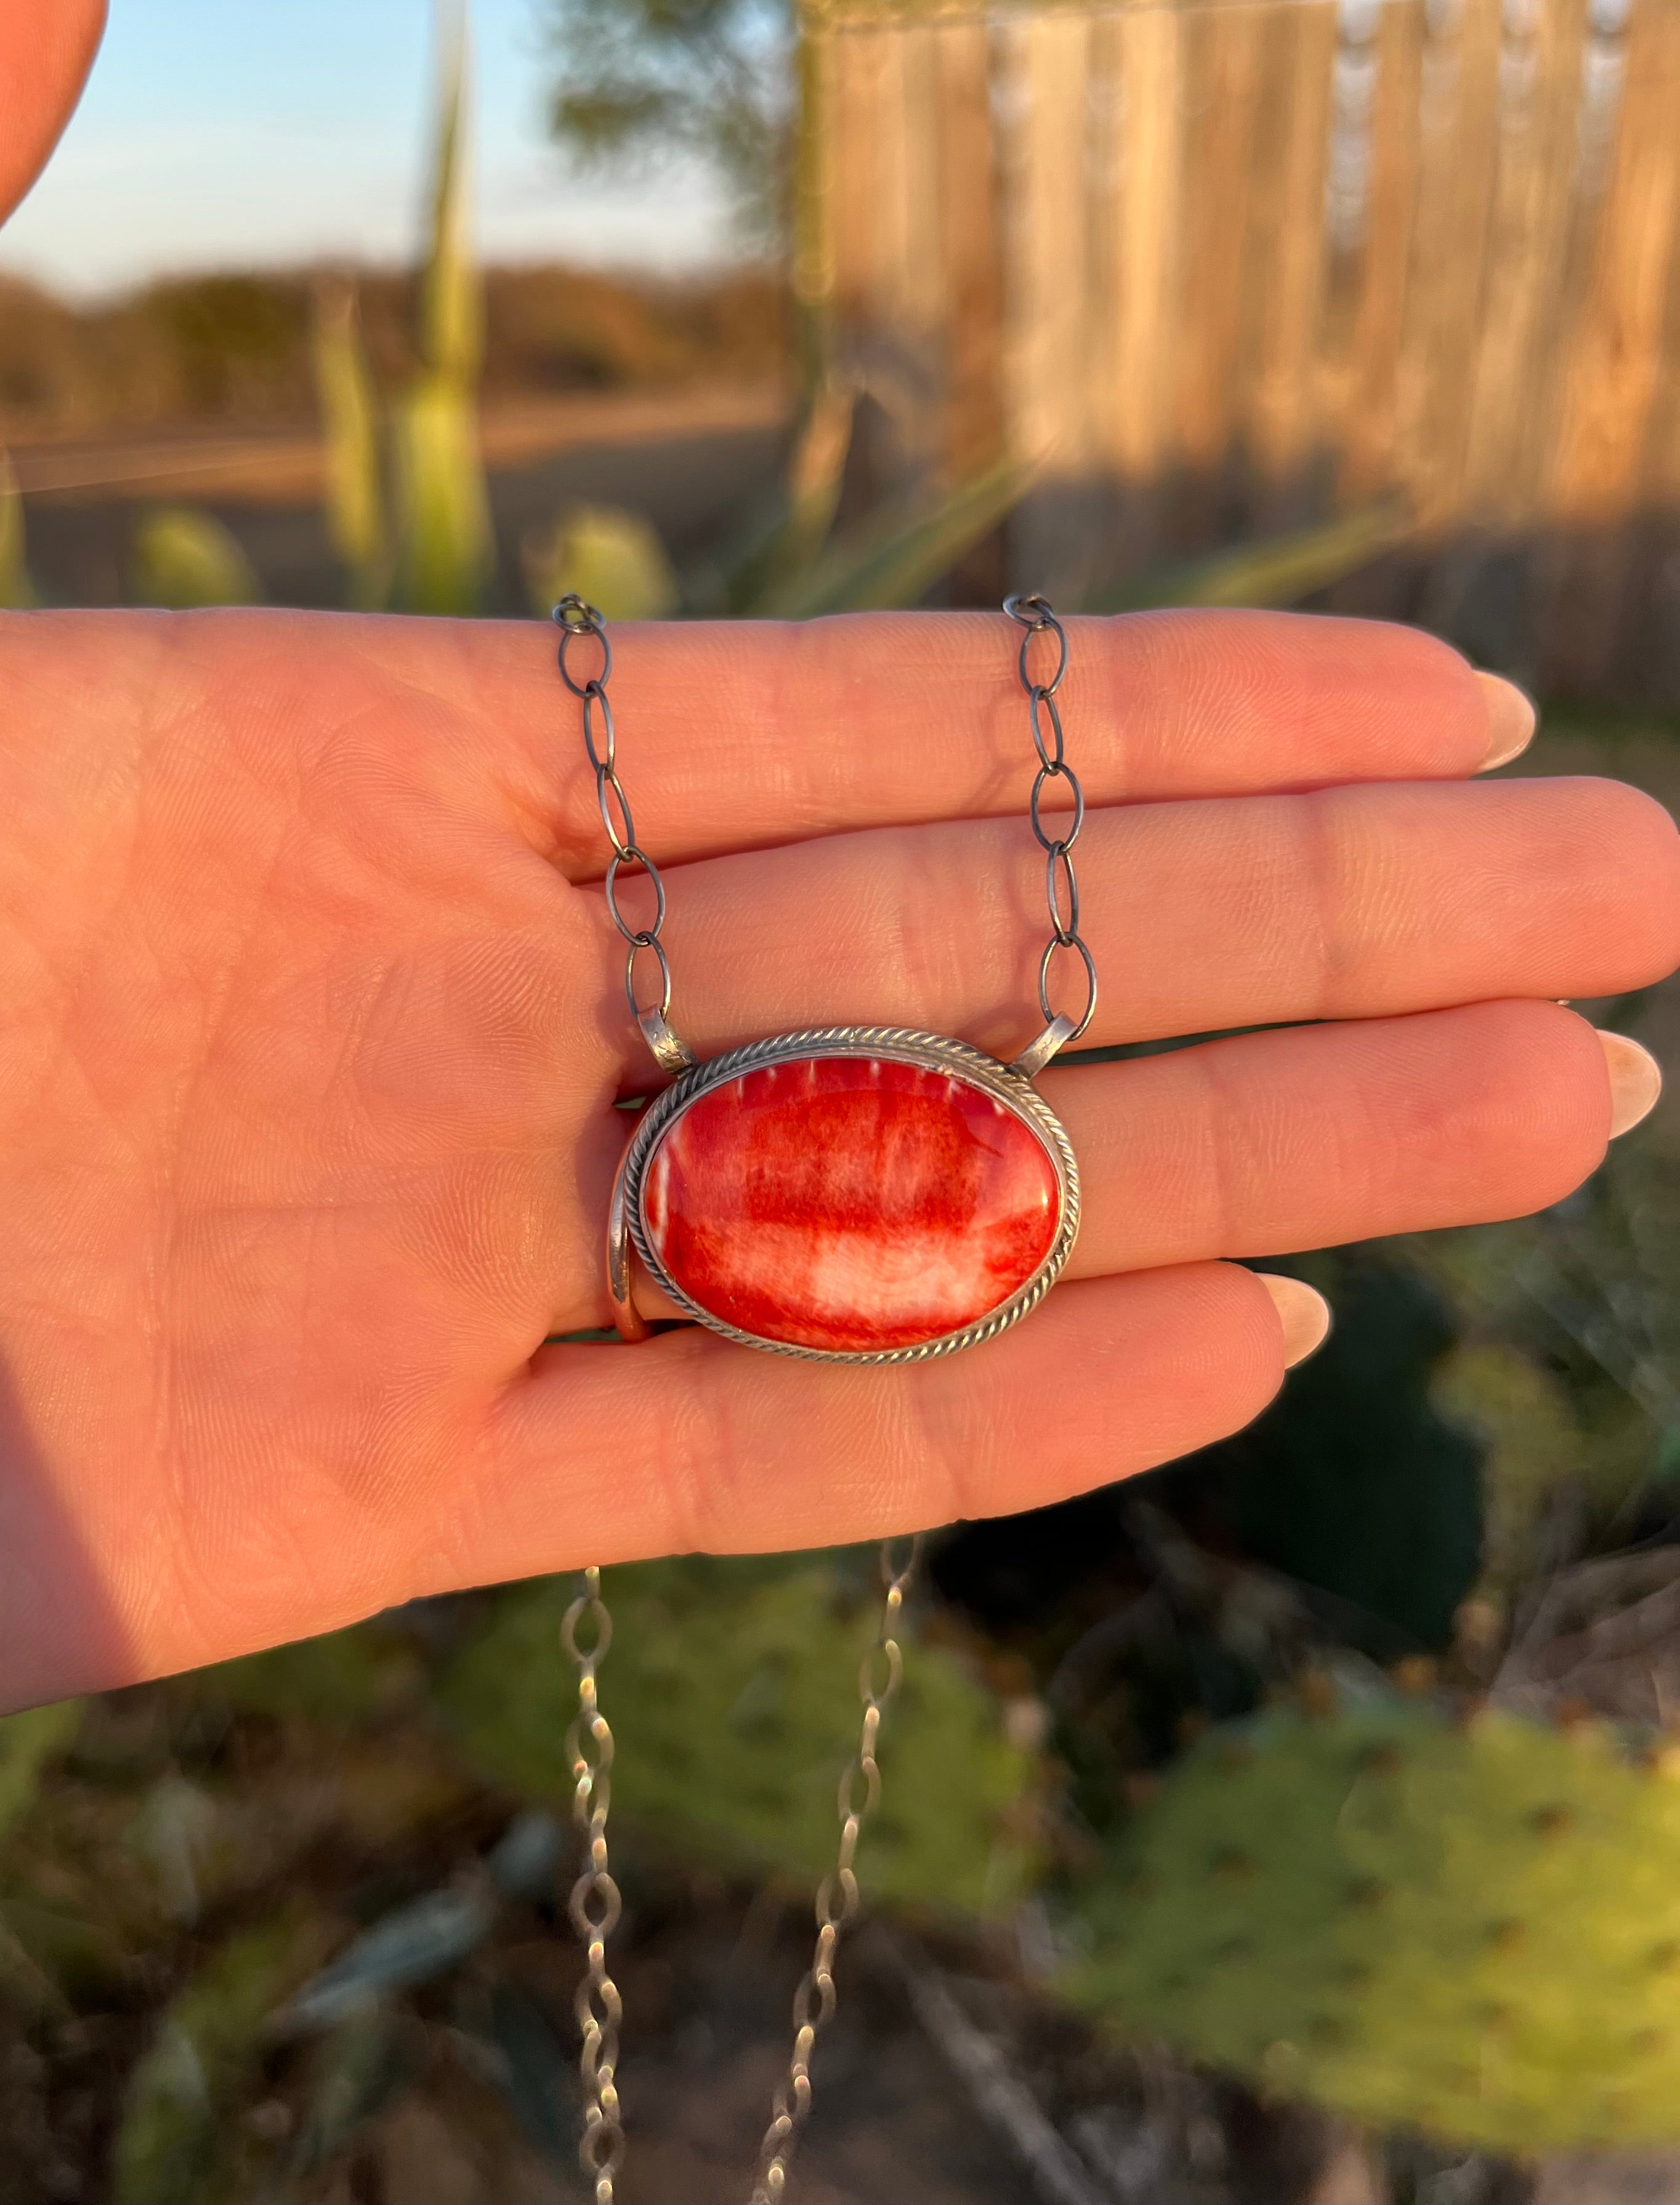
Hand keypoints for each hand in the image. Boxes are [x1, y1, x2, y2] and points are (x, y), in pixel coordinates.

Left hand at [0, 606, 1674, 1703]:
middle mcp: (486, 1001)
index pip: (903, 723)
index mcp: (395, 760)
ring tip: (1552, 1125)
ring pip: (930, 1204)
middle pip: (1000, 954)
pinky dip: (993, 1411)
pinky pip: (747, 1451)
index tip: (1463, 699)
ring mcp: (447, 1256)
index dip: (1204, 708)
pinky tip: (1242, 1345)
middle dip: (1342, 930)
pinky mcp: (371, 1497)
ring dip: (1263, 1167)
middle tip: (1635, 915)